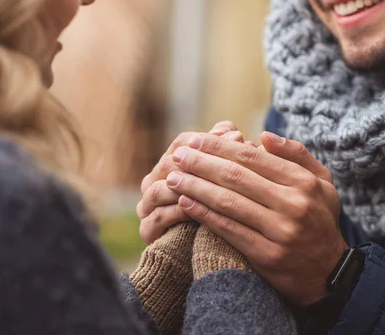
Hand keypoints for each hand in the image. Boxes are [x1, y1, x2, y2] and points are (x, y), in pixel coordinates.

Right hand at [137, 121, 250, 243]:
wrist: (215, 253)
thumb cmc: (226, 208)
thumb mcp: (232, 179)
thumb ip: (230, 153)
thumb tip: (230, 131)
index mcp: (172, 164)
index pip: (182, 143)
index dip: (208, 140)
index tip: (236, 138)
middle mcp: (154, 182)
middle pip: (167, 164)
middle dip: (198, 162)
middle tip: (228, 162)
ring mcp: (148, 206)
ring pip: (157, 189)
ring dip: (182, 186)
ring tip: (209, 187)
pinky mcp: (148, 231)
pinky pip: (157, 217)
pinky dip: (176, 212)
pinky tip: (195, 209)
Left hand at [166, 131, 347, 305]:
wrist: (329, 272)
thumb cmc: (319, 219)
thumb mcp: (322, 182)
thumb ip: (297, 155)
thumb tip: (264, 136)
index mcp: (303, 181)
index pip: (252, 157)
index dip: (220, 147)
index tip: (196, 140)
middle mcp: (293, 204)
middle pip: (236, 176)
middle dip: (201, 163)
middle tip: (177, 155)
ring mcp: (280, 231)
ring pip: (228, 202)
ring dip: (195, 187)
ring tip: (173, 177)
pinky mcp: (267, 255)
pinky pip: (228, 229)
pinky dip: (203, 214)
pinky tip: (185, 203)